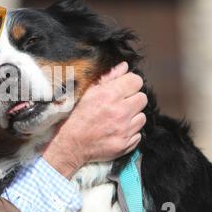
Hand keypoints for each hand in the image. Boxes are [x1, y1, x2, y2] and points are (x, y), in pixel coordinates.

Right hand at [42, 62, 146, 178]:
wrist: (70, 144)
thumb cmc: (75, 116)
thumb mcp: (87, 92)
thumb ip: (108, 78)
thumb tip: (124, 67)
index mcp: (110, 94)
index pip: (136, 81)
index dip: (130, 83)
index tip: (123, 88)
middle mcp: (120, 111)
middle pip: (142, 98)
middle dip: (132, 99)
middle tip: (120, 104)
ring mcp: (124, 130)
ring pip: (142, 117)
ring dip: (132, 116)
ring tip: (118, 118)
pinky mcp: (126, 144)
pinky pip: (138, 134)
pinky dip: (130, 132)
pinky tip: (117, 130)